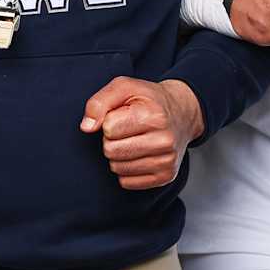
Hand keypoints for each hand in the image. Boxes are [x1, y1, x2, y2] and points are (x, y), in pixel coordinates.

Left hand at [81, 76, 203, 189]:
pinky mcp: (166, 177)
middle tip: (126, 129)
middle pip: (111, 150)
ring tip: (133, 140)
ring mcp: (167, 161)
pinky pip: (127, 182)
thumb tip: (86, 127)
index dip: (109, 120)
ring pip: (117, 168)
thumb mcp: (124, 87)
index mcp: (154, 116)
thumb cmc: (149, 99)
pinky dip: (126, 169)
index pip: (108, 129)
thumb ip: (99, 102)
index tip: (122, 115)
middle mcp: (165, 140)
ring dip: (118, 155)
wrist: (182, 113)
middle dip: (111, 139)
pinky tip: (138, 154)